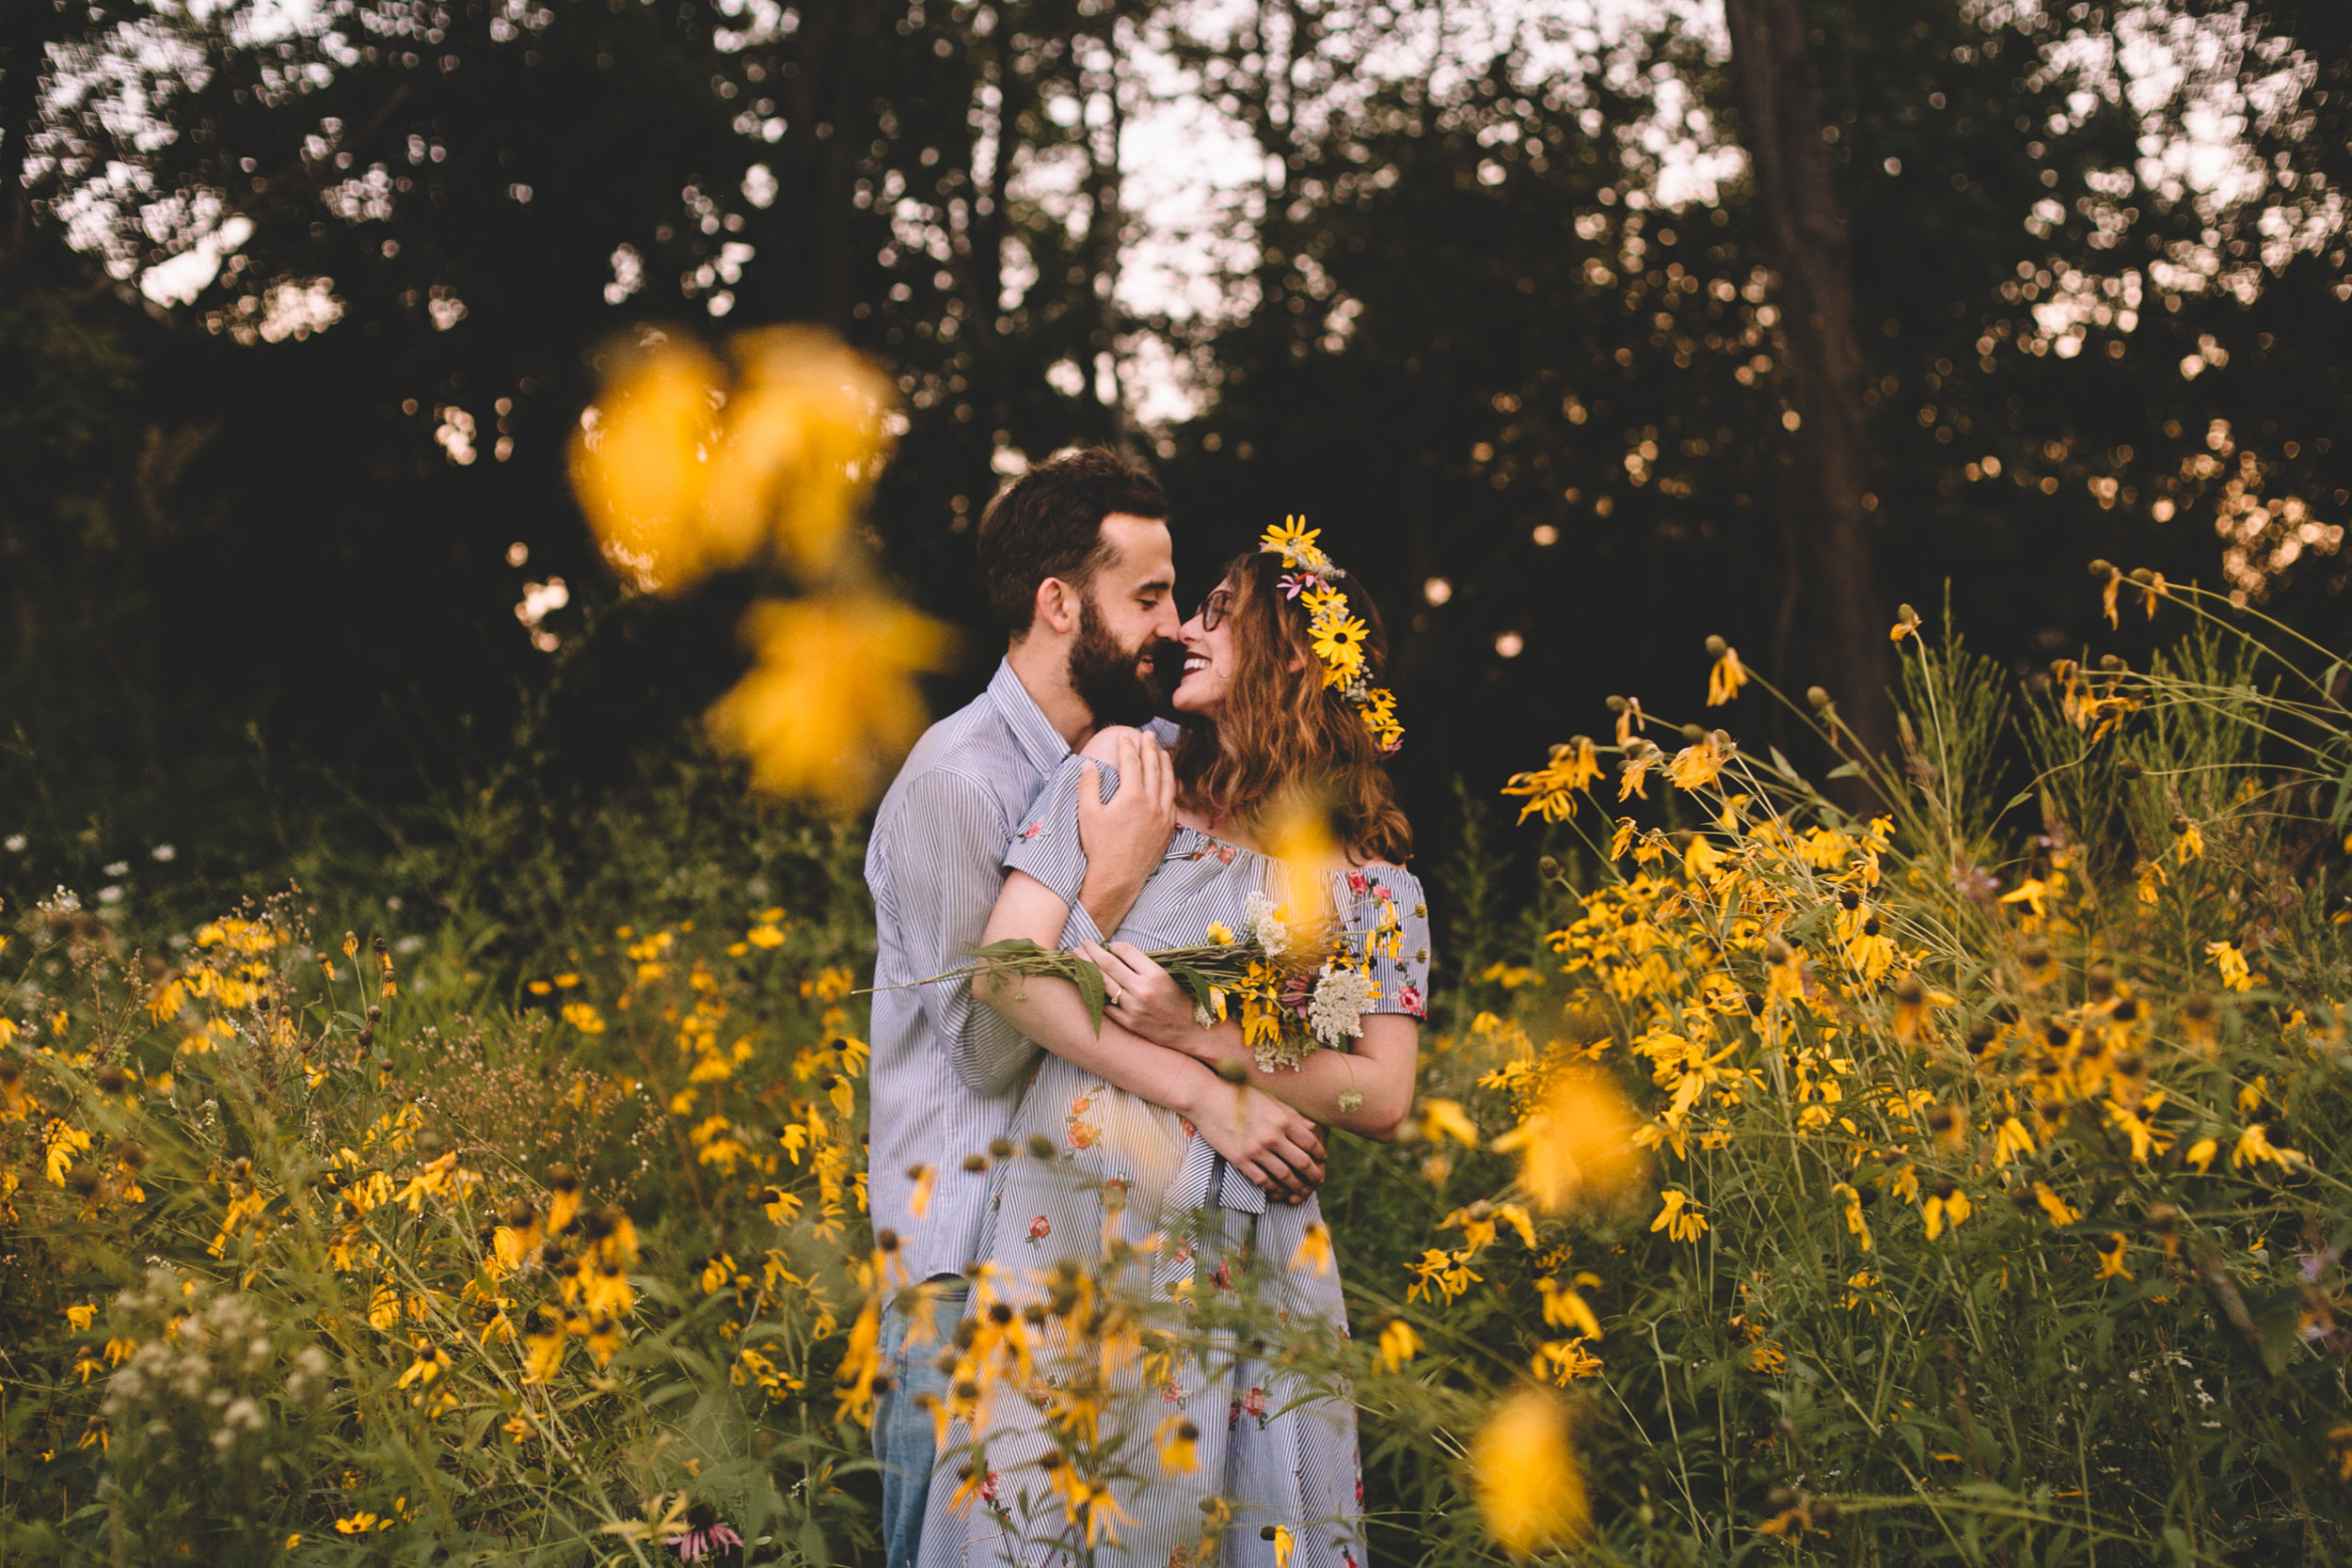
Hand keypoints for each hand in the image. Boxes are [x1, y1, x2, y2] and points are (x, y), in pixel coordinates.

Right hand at [1074, 729, 1175, 934]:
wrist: (1116, 878)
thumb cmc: (1098, 848)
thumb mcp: (1087, 814)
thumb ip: (1088, 786)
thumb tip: (1088, 764)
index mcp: (1132, 796)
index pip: (1132, 762)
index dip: (1127, 746)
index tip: (1124, 735)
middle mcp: (1152, 804)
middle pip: (1154, 768)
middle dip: (1149, 748)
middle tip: (1147, 735)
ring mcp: (1163, 817)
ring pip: (1168, 783)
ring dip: (1165, 765)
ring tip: (1162, 752)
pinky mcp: (1167, 830)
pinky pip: (1173, 801)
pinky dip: (1171, 787)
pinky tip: (1168, 783)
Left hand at [1086, 940, 1206, 1050]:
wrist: (1189, 1031)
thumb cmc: (1180, 1000)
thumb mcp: (1168, 976)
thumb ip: (1143, 965)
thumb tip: (1116, 952)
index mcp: (1155, 974)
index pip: (1125, 951)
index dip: (1114, 945)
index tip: (1110, 945)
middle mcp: (1142, 990)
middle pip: (1108, 964)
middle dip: (1092, 951)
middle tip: (1082, 943)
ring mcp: (1133, 1008)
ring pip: (1102, 983)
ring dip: (1087, 968)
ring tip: (1078, 958)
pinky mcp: (1128, 1022)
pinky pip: (1105, 1004)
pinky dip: (1096, 993)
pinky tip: (1087, 984)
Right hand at [1183, 1078, 1326, 1203]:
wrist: (1207, 1098)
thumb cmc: (1240, 1095)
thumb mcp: (1271, 1099)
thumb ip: (1293, 1115)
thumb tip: (1313, 1128)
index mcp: (1283, 1119)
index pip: (1311, 1143)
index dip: (1320, 1155)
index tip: (1322, 1160)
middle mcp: (1273, 1136)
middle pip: (1302, 1163)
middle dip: (1314, 1175)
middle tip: (1318, 1181)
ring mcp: (1256, 1149)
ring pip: (1284, 1176)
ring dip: (1297, 1186)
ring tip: (1303, 1191)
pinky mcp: (1240, 1160)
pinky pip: (1262, 1180)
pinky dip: (1274, 1188)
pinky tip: (1278, 1190)